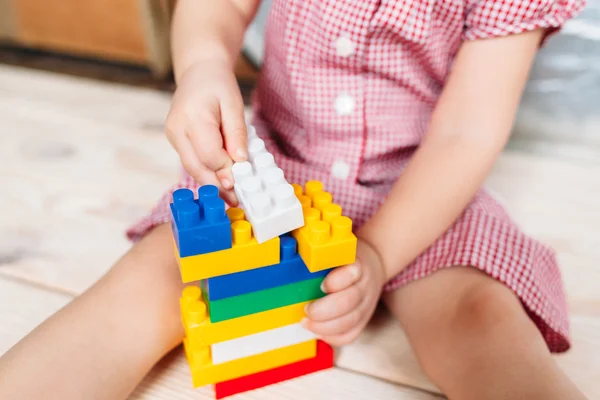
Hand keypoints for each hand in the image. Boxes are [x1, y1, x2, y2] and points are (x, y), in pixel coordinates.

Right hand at [165, 61, 246, 203]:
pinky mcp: (175, 140)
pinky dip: (206, 172)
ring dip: (211, 183)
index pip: (209, 155)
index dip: (226, 171)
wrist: (199, 71)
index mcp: (192, 117)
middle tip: (236, 200)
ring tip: (231, 196)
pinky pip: (191, 161)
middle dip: (217, 186)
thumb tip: (240, 162)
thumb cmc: (218, 85)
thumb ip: (236, 133)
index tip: (242, 181)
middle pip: (196, 167)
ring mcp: (173, 135)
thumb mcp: (234, 105)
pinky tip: (220, 182)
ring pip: (192, 168)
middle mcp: (177, 129)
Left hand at [301, 239, 385, 345]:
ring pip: (349, 322)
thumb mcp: (336, 251)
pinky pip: (350, 335)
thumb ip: (319, 255)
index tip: (322, 285)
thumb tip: (292, 259)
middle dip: (324, 310)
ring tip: (306, 322)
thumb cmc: (345, 261)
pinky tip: (318, 331)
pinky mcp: (363, 321)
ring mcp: (365, 306)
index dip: (336, 281)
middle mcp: (364, 287)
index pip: (351, 273)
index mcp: (357, 266)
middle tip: (307, 309)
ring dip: (324, 326)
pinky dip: (333, 337)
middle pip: (349, 302)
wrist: (371, 269)